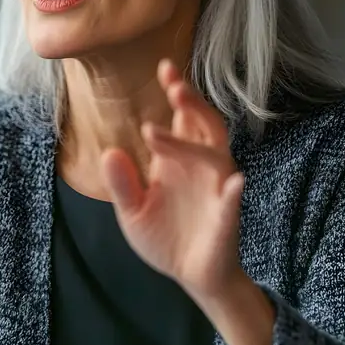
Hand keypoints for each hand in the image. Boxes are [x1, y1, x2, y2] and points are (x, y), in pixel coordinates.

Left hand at [101, 59, 244, 301]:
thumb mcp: (133, 212)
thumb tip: (110, 151)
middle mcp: (200, 167)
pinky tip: (234, 181)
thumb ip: (122, 185)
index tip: (164, 67)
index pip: (181, 118)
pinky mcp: (226, 218)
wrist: (191, 276)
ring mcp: (216, 189)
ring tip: (166, 127)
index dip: (177, 92)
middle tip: (173, 85)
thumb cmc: (165, 238)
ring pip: (216, 154)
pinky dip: (233, 191)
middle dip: (192, 103)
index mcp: (177, 160)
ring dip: (194, 141)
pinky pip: (232, 201)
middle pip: (204, 124)